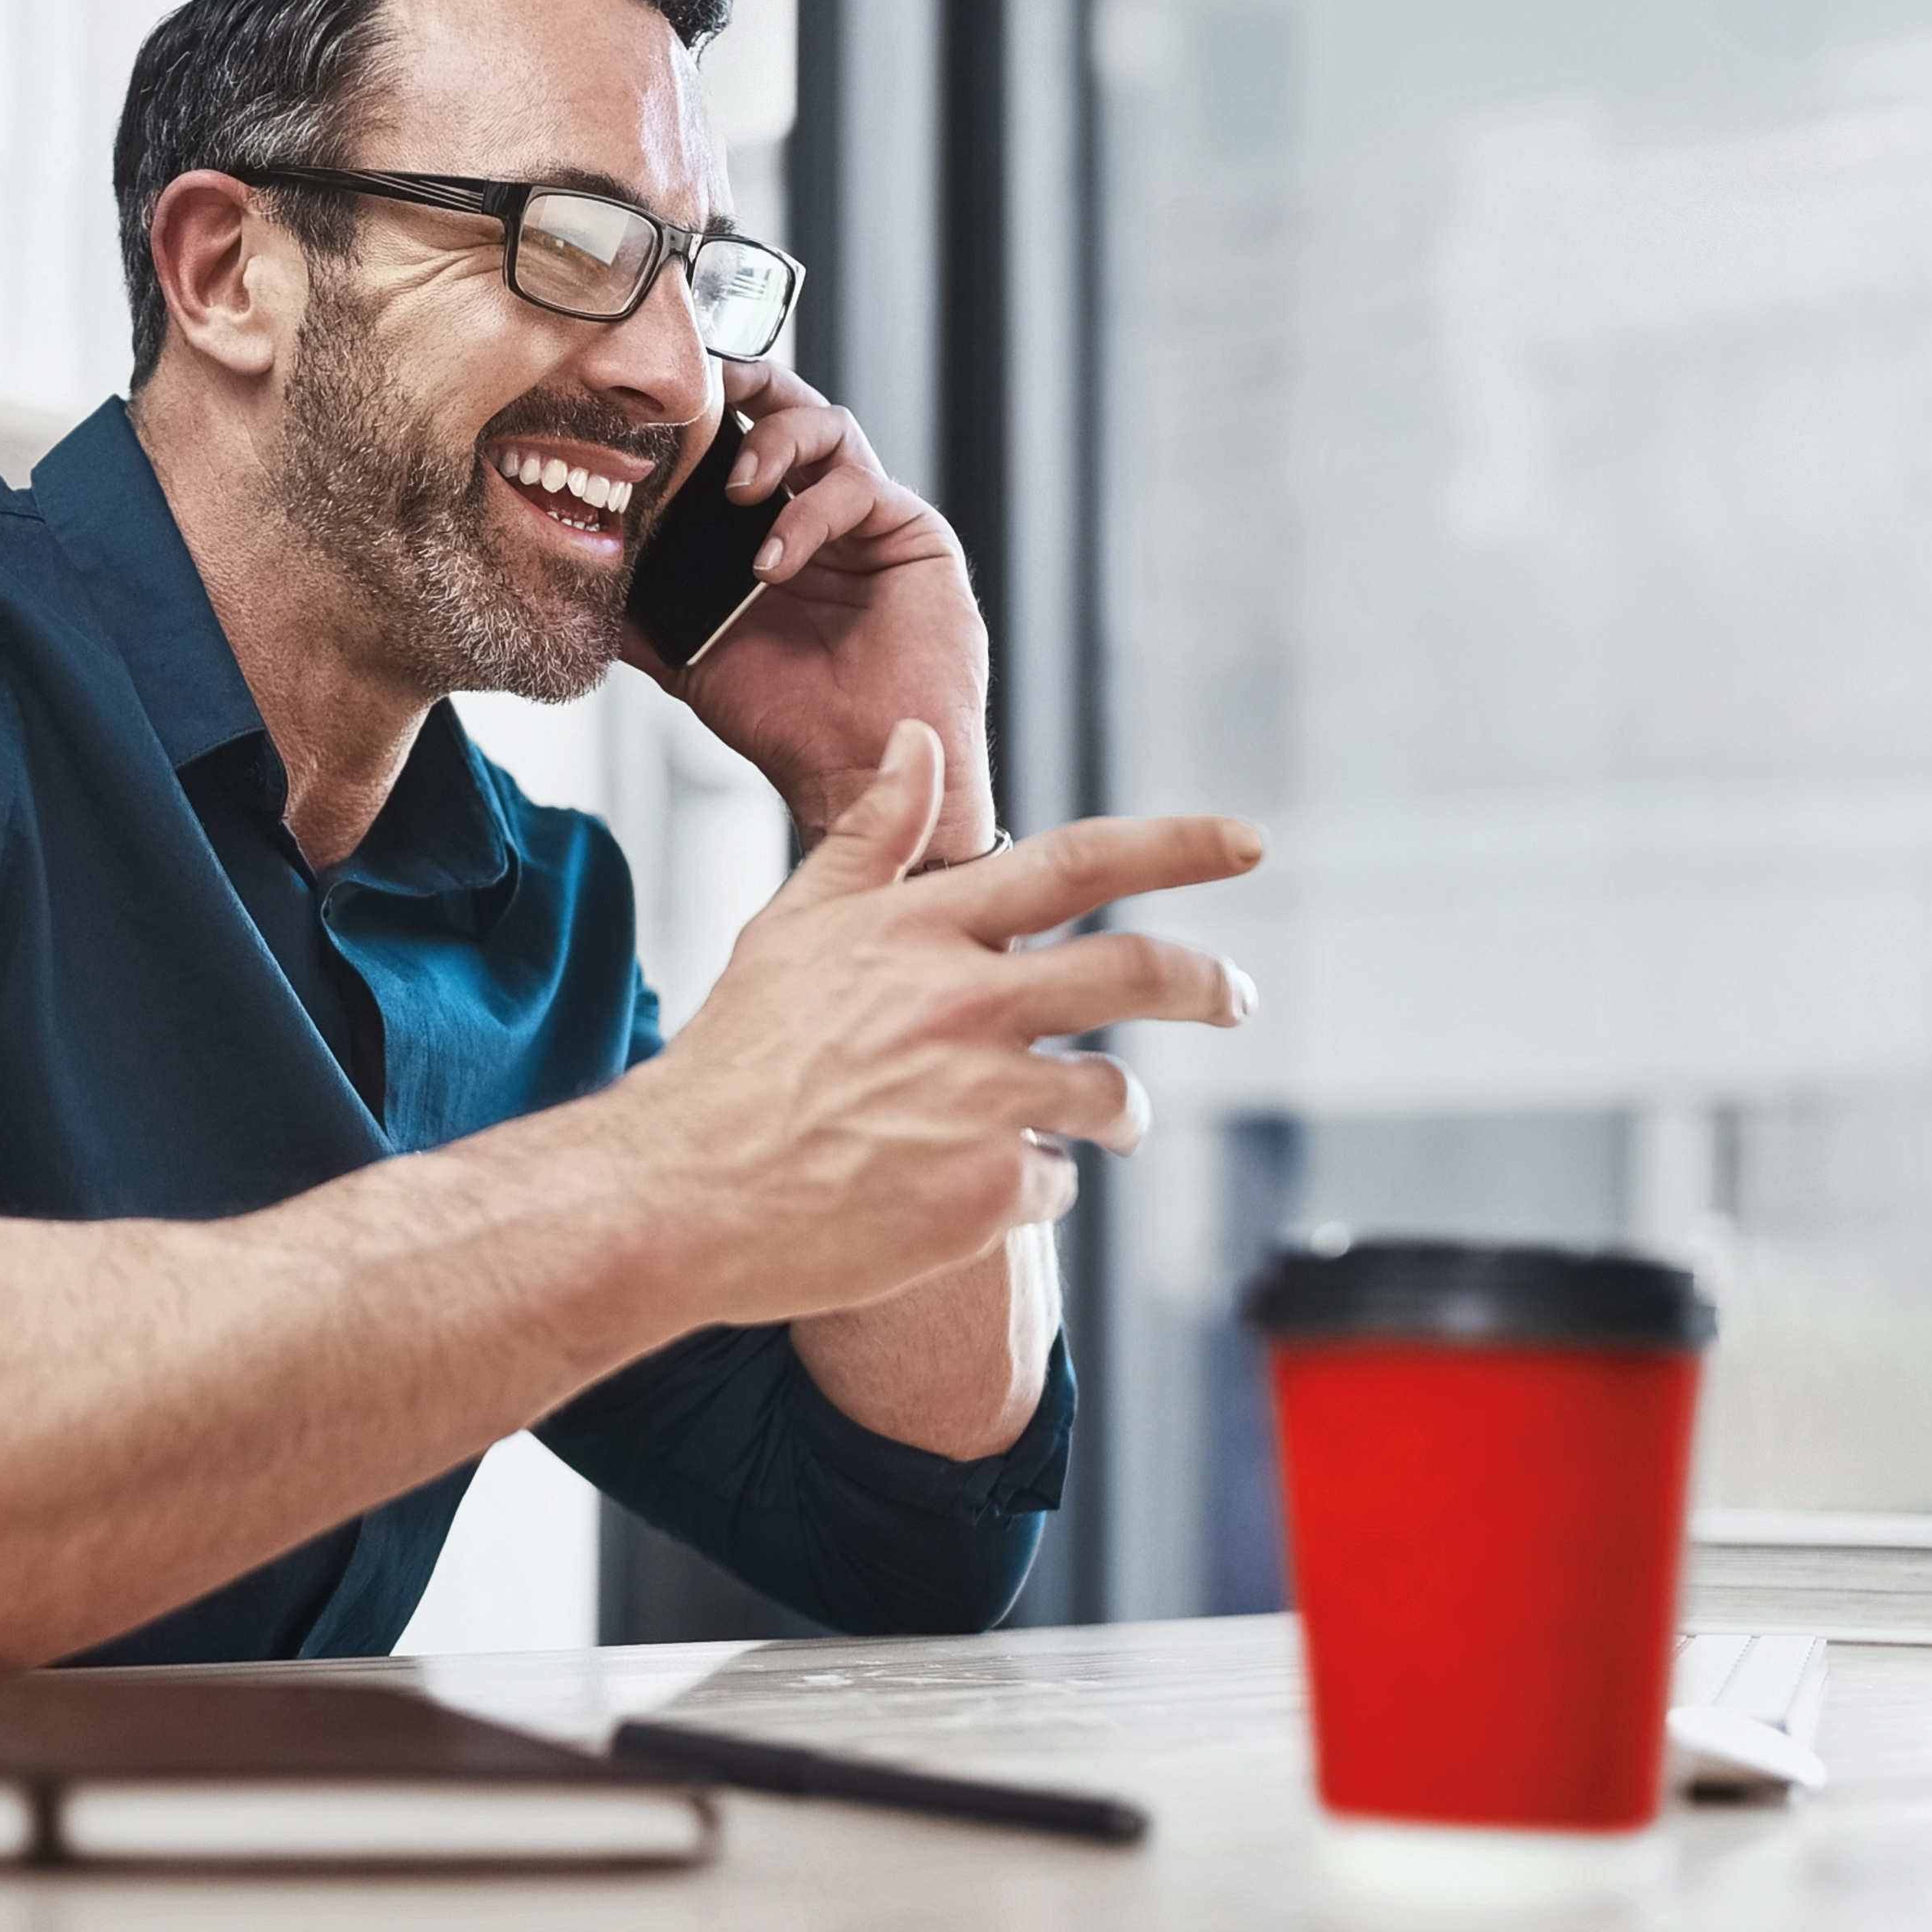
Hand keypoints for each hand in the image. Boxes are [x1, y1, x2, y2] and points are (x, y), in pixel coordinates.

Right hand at [606, 724, 1263, 1328]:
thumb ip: (871, 834)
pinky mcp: (988, 1194)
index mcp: (925, 932)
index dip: (1177, 846)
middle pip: (1139, 974)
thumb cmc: (735, 1056)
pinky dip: (1032, 1185)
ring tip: (1104, 1123)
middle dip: (1210, 984)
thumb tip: (918, 736)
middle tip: (1236, 996)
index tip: (1246, 842)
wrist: (685, 1193)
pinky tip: (976, 1189)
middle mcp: (967, 1005)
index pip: (1078, 863)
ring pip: (1110, 1093)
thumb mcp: (793, 926)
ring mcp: (983, 1103)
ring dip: (1117, 1109)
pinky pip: (1056, 1184)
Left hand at [628, 359, 994, 859]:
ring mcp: (870, 522)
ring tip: (737, 489)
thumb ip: (643, 615)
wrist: (855, 774)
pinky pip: (860, 489)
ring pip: (830, 427)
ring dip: (774, 442)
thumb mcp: (693, 659)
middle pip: (792, 405)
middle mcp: (821, 513)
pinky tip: (773, 559)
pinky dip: (809, 514)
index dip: (704, 414)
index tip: (650, 406)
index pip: (740, 441)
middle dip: (746, 381)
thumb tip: (578, 581)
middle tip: (703, 388)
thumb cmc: (788, 722)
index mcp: (771, 529)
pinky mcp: (914, 537)